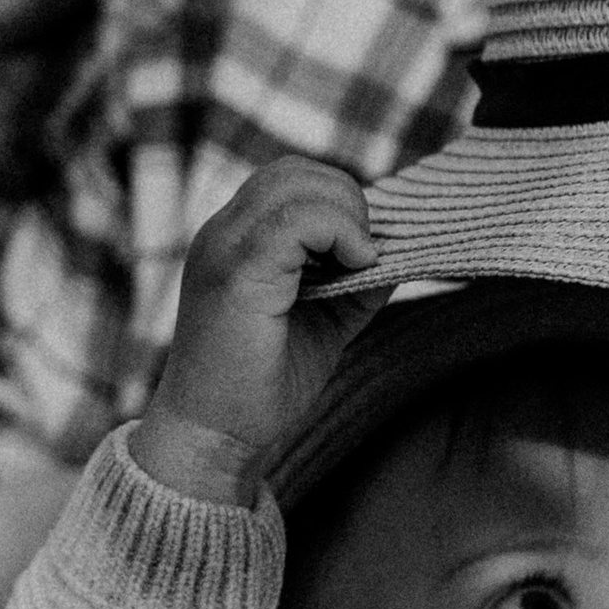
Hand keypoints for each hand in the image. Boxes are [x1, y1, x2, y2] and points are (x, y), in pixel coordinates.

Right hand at [133, 159, 382, 503]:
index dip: (335, 201)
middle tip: (364, 258)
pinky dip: (340, 232)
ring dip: (346, 215)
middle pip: (293, 171)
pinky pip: (297, 219)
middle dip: (346, 201)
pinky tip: (356, 267)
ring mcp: (223, 248)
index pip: (287, 180)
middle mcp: (221, 235)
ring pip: (295, 183)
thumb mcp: (322, 321)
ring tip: (359, 263)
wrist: (211, 437)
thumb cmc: (258, 389)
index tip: (359, 253)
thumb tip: (397, 248)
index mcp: (233, 242)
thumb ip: (353, 282)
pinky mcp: (236, 272)